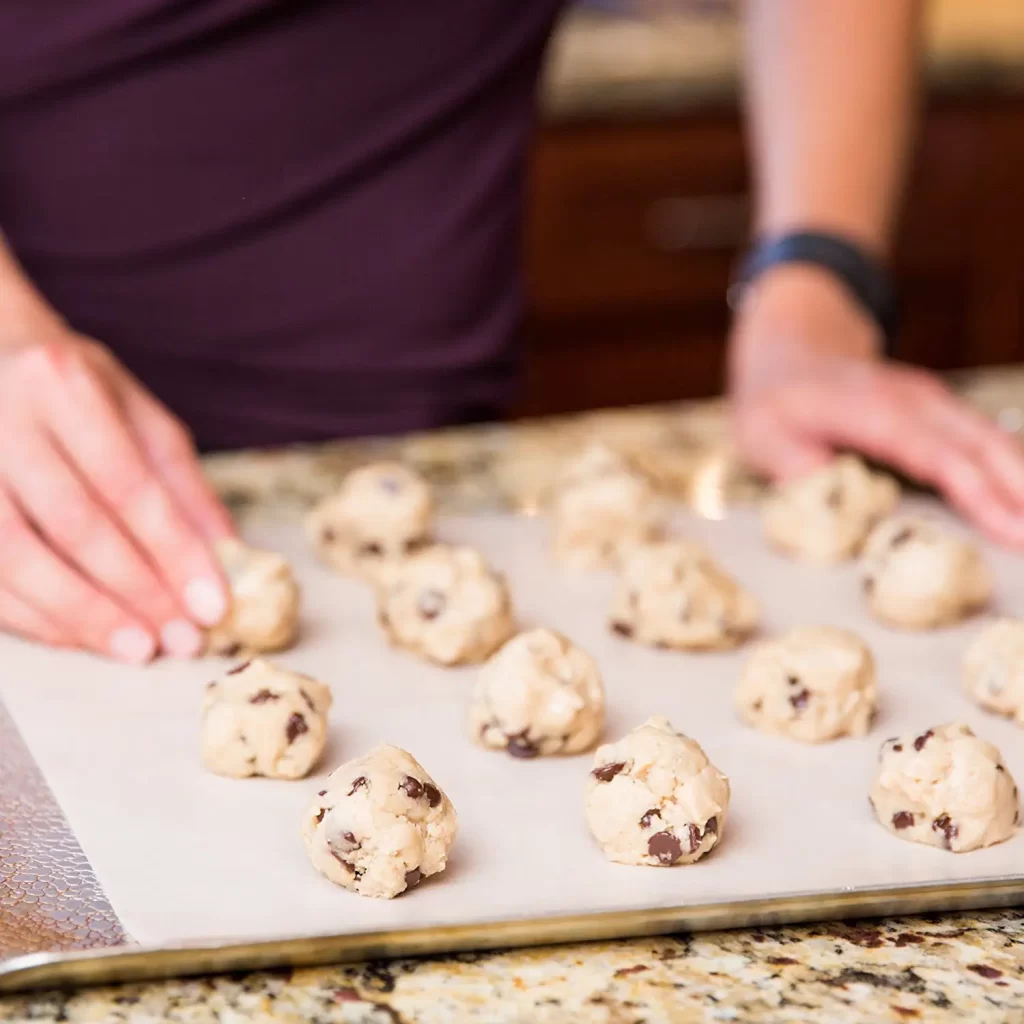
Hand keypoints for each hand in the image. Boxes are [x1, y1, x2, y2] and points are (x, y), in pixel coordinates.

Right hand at [0, 324, 234, 660]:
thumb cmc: (73, 389)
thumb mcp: (138, 415)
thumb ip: (181, 484)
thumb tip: (227, 554)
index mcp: (62, 384)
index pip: (127, 484)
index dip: (172, 551)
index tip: (211, 604)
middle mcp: (2, 420)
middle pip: (75, 525)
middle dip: (135, 592)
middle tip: (179, 638)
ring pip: (16, 557)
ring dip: (83, 615)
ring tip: (137, 649)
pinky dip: (32, 616)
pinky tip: (78, 638)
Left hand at [728, 264, 1023, 547]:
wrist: (790, 350)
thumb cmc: (774, 402)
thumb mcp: (763, 437)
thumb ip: (801, 474)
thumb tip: (840, 510)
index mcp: (872, 410)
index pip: (936, 455)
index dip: (977, 493)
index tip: (1013, 529)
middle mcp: (914, 400)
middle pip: (982, 447)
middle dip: (1022, 493)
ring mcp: (932, 401)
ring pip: (994, 440)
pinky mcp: (940, 411)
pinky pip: (987, 439)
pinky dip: (1016, 467)